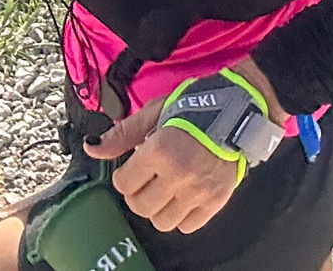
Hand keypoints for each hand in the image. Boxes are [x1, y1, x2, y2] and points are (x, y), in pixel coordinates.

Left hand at [82, 57, 286, 233]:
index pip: (124, 184)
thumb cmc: (194, 105)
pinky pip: (189, 226)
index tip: (135, 167)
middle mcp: (178, 174)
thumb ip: (123, 134)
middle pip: (140, 207)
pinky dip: (181, 216)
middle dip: (138, 193)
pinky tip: (183, 196)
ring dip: (158, 207)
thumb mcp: (155, 112)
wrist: (239, 108)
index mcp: (159, 150)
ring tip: (165, 189)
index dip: (125, 175)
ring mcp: (199, 190)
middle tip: (147, 179)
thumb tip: (92, 149)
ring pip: (162, 222)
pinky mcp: (217, 200)